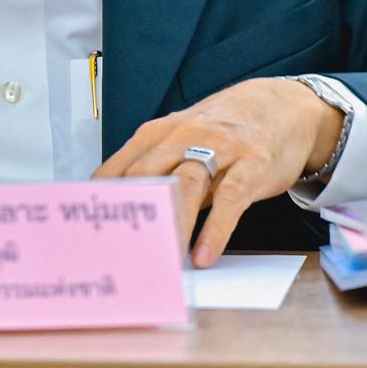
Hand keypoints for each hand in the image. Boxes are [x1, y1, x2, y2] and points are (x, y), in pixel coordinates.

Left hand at [92, 78, 341, 266]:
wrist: (282, 105)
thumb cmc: (222, 130)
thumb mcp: (180, 142)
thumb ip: (154, 171)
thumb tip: (121, 213)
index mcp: (157, 135)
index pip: (118, 169)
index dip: (100, 202)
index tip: (84, 234)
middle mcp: (183, 138)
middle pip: (145, 177)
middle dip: (127, 216)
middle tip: (115, 254)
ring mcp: (219, 149)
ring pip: (184, 185)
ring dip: (169, 224)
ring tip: (158, 262)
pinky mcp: (252, 165)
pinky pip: (230, 199)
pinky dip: (215, 230)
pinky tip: (202, 256)